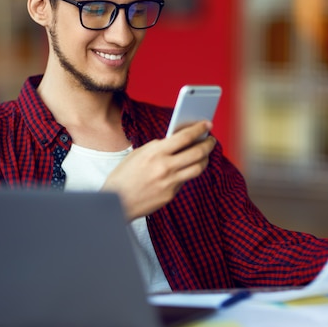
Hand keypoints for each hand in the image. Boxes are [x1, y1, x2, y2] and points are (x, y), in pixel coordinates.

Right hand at [101, 121, 215, 220]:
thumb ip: (158, 147)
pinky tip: (187, 168)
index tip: (207, 124)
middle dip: (208, 144)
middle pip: (197, 152)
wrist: (115, 202)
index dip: (199, 129)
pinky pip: (185, 180)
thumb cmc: (124, 176)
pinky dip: (188, 172)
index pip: (184, 137)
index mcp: (155, 153)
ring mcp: (169, 182)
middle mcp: (165, 167)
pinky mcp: (170, 195)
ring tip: (204, 154)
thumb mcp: (138, 154)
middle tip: (211, 139)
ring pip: (198, 168)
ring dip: (205, 159)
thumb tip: (176, 141)